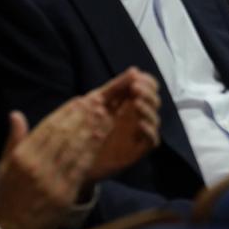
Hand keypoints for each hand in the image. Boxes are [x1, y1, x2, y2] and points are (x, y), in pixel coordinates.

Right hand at [0, 99, 108, 228]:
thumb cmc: (9, 197)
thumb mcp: (4, 167)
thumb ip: (14, 140)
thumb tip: (15, 114)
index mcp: (21, 157)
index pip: (47, 128)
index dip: (66, 112)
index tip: (80, 100)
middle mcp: (36, 165)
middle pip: (64, 133)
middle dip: (83, 115)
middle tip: (99, 100)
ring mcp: (51, 180)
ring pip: (75, 146)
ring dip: (92, 127)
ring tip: (105, 113)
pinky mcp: (65, 193)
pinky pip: (82, 165)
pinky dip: (93, 148)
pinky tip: (102, 137)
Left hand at [84, 68, 160, 182]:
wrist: (73, 157)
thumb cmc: (84, 129)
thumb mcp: (97, 102)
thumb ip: (115, 87)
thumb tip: (134, 70)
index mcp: (129, 104)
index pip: (148, 89)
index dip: (147, 82)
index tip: (137, 78)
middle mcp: (136, 117)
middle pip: (154, 101)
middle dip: (148, 93)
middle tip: (135, 89)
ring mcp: (138, 134)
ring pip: (155, 119)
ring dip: (148, 109)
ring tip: (137, 103)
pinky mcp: (137, 149)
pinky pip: (152, 140)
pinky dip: (149, 131)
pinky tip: (140, 124)